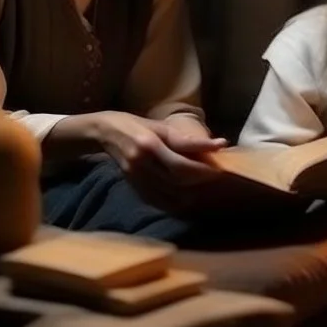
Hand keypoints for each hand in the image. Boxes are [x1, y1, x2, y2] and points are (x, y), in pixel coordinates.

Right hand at [91, 112, 222, 210]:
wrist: (105, 133)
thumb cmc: (136, 124)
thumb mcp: (158, 125)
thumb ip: (181, 138)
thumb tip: (209, 145)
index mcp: (149, 142)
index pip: (182, 150)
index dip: (204, 150)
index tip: (221, 147)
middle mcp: (142, 161)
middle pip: (179, 174)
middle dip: (202, 174)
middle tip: (217, 171)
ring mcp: (137, 177)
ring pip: (171, 190)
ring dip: (192, 189)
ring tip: (206, 183)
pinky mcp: (134, 187)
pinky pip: (159, 201)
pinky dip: (176, 201)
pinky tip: (187, 196)